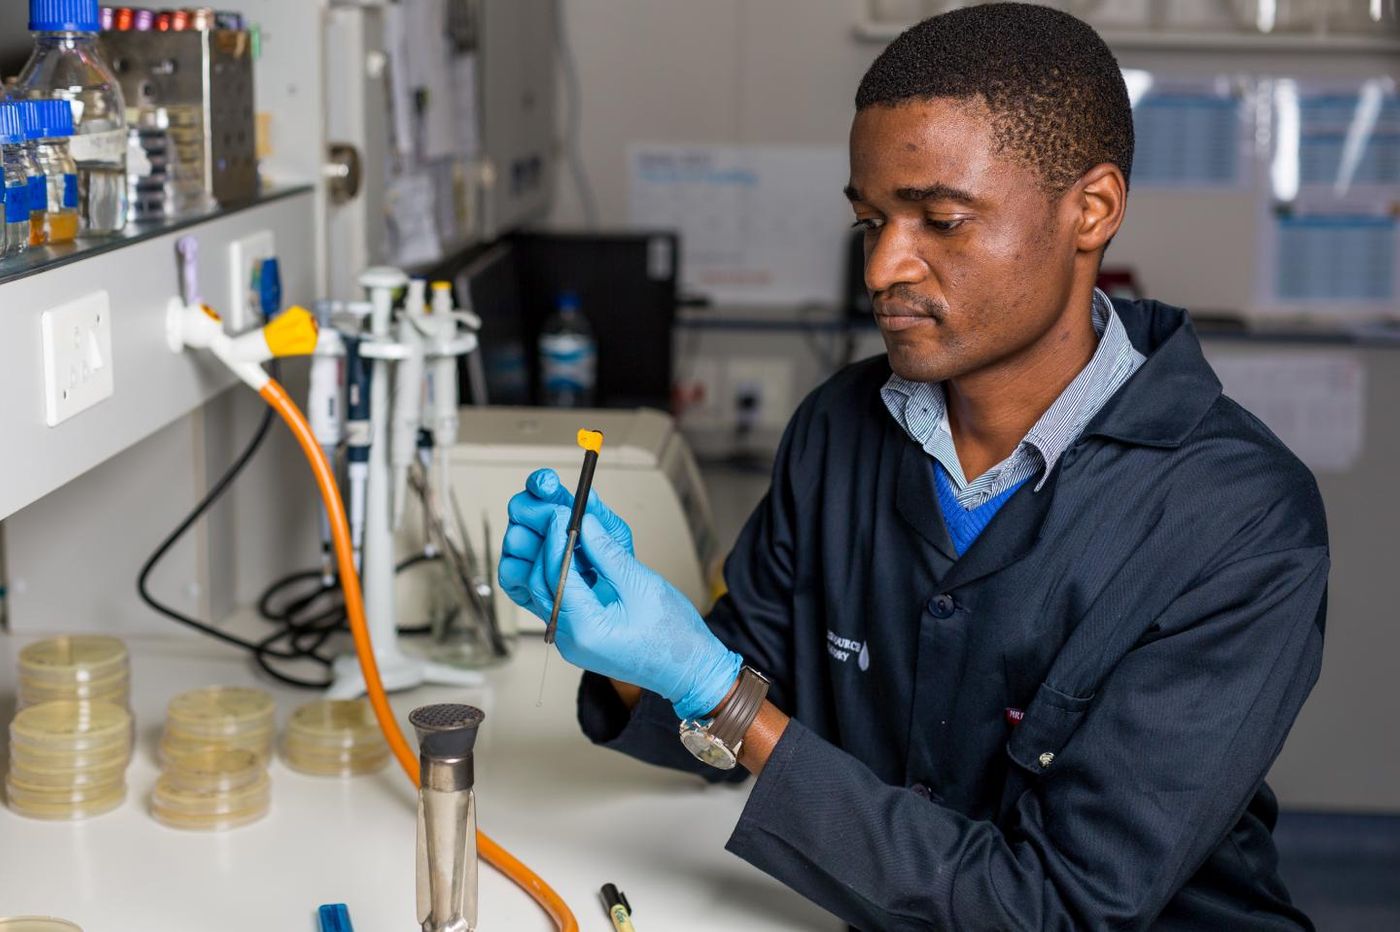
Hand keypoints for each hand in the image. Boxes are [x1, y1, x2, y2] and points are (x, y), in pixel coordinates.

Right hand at [499, 468, 633, 608]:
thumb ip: (603, 524)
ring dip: (536, 547)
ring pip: (514, 539)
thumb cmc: (624, 582)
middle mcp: (545, 533)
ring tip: (568, 563)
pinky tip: (551, 580)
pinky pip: (509, 572)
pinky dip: (525, 574)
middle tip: (555, 523)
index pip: (545, 490)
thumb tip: (587, 503)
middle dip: (538, 514)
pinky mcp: (522, 585)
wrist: (620, 624)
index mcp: (569, 515)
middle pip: (521, 509)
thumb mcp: (621, 547)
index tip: (548, 485)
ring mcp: (531, 557)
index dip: (542, 484)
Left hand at [527, 509, 741, 721]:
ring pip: (548, 593)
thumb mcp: (643, 585)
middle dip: (549, 549)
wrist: (691, 671)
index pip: (556, 575)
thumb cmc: (675, 637)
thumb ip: (608, 554)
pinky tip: (578, 559)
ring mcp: (572, 642)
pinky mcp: (579, 639)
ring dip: (555, 562)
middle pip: (542, 585)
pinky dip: (565, 578)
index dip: (556, 540)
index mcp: (586, 630)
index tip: (562, 513)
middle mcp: (571, 640)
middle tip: (564, 519)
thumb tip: (586, 526)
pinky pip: (561, 603)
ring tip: (571, 534)